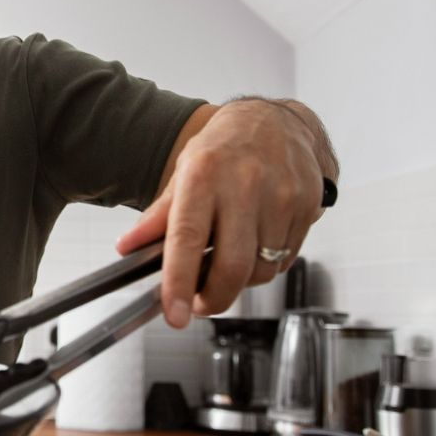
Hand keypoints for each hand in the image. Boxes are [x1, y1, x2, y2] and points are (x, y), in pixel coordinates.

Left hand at [115, 100, 325, 327]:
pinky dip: (266, 265)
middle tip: (200, 303)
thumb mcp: (184, 173)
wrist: (276, 121)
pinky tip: (256, 244)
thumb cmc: (224, 150)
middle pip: (232, 266)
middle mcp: (244, 184)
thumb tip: (127, 248)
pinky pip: (286, 259)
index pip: (188, 238)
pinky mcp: (308, 206)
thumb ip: (159, 215)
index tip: (175, 314)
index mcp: (204, 175)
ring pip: (261, 269)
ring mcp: (281, 196)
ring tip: (229, 260)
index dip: (180, 282)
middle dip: (214, 299)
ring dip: (241, 281)